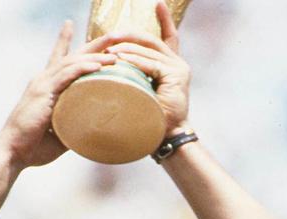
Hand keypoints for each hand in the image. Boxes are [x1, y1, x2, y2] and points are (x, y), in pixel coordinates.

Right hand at [0, 21, 117, 168]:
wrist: (13, 152)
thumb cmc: (33, 146)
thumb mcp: (60, 132)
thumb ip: (74, 125)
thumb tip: (93, 129)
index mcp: (44, 86)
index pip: (57, 57)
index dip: (64, 41)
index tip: (70, 25)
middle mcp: (43, 80)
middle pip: (71, 55)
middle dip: (93, 44)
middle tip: (113, 35)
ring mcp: (42, 84)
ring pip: (73, 62)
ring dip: (96, 56)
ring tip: (116, 54)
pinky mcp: (43, 92)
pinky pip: (66, 75)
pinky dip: (83, 68)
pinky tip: (99, 65)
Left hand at [103, 1, 190, 134]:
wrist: (165, 138)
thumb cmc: (150, 119)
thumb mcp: (141, 90)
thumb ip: (136, 74)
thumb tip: (114, 59)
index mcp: (171, 65)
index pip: (169, 36)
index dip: (164, 20)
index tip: (158, 3)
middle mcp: (178, 63)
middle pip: (151, 40)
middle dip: (130, 35)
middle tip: (110, 34)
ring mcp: (178, 68)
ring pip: (149, 50)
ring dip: (126, 48)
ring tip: (107, 49)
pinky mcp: (176, 75)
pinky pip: (151, 63)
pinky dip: (134, 61)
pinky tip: (119, 60)